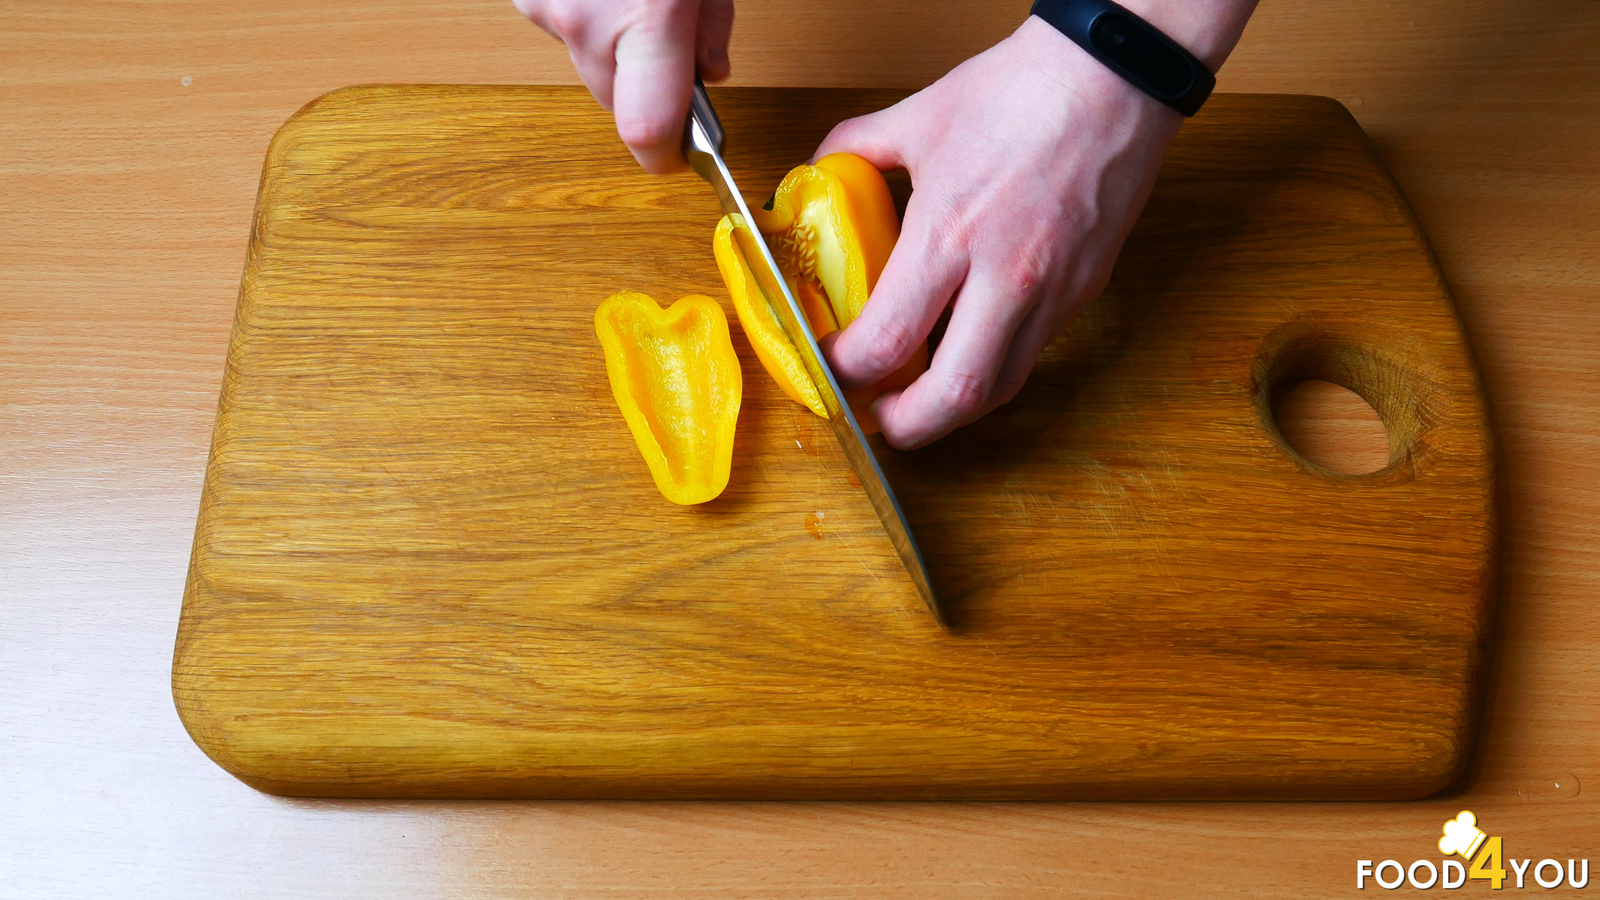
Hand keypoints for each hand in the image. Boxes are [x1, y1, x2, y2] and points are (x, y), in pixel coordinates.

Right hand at [512, 0, 734, 171]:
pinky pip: (564, 32)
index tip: (683, 154)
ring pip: (589, 65)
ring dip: (615, 50)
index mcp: (648, 16)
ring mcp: (547, 10)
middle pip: (618, 102)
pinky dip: (586, 19)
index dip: (667, 156)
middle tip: (672, 43)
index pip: (648, 132)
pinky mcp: (525, 0)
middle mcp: (585, 22)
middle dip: (647, 87)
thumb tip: (708, 72)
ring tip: (633, 2)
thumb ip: (711, 25)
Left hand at [816, 9, 1247, 448]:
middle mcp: (1006, 276)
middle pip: (955, 397)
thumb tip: (816, 175)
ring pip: (1003, 387)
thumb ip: (854, 152)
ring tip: (919, 397)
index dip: (847, 370)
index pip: (886, 342)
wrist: (1112, 76)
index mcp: (950, 235)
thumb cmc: (1020, 92)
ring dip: (954, 407)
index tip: (834, 362)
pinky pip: (1033, 352)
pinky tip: (966, 347)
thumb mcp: (915, 118)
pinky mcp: (1085, 291)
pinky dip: (993, 365)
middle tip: (879, 420)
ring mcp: (1054, 290)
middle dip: (907, 426)